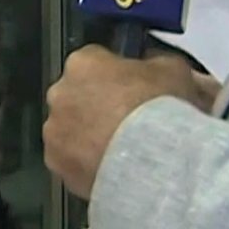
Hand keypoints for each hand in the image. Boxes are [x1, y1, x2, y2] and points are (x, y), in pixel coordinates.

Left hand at [43, 46, 210, 198]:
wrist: (158, 161)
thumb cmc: (162, 110)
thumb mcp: (173, 69)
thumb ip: (154, 62)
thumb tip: (152, 67)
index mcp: (83, 63)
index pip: (94, 60)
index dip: (114, 75)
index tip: (130, 87)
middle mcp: (60, 94)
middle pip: (76, 95)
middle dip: (96, 106)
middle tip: (125, 120)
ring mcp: (54, 132)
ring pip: (70, 130)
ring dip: (88, 136)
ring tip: (120, 149)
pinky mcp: (57, 165)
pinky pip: (71, 160)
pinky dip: (86, 164)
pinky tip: (112, 168)